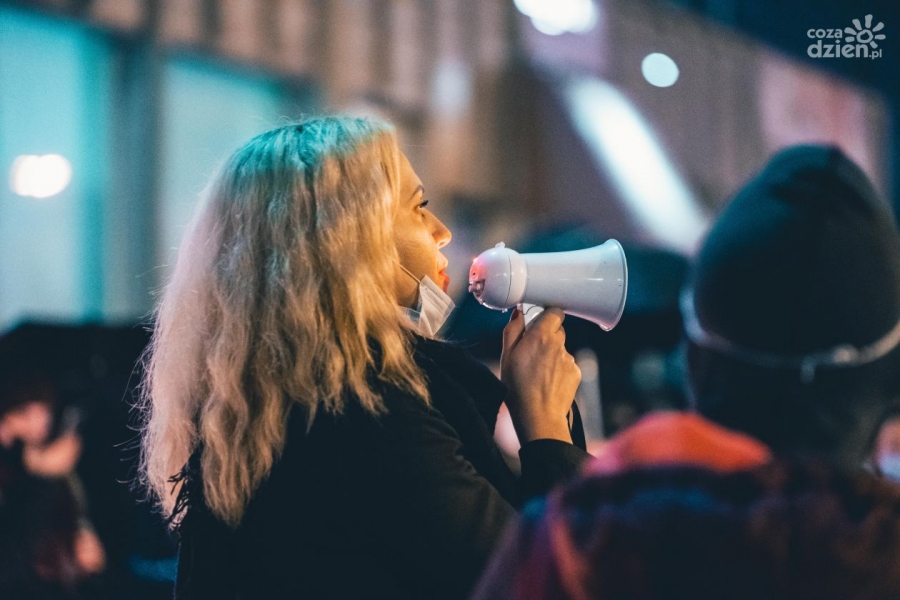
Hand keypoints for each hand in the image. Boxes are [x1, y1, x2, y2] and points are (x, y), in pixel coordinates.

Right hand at [500, 307, 580, 442]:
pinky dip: (558, 368)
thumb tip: (519, 314)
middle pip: (557, 330)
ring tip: (537, 372)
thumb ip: (513, 330)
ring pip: (560, 348)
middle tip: (531, 351)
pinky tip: (547, 381)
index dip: (545, 316)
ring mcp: (569, 359)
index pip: (554, 312)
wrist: (539, 417)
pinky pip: (566, 364)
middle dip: (545, 336)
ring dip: (551, 354)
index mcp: (541, 336)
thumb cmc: (518, 389)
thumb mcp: (506, 357)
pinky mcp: (576, 372)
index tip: (535, 323)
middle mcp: (559, 344)